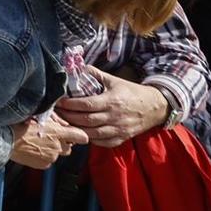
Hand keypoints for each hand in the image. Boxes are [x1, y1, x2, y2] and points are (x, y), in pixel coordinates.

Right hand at [8, 115, 88, 169]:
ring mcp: (51, 157)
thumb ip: (56, 119)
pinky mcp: (43, 165)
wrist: (5, 139)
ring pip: (58, 155)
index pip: (81, 136)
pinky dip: (43, 157)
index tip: (79, 136)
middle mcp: (57, 146)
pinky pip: (48, 161)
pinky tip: (32, 149)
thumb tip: (64, 124)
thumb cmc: (18, 124)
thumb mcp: (39, 114)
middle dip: (62, 143)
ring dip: (51, 150)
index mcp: (58, 132)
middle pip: (69, 147)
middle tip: (49, 137)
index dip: (80, 136)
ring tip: (36, 142)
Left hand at [55, 71, 170, 148]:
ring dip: (76, 130)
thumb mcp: (114, 80)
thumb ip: (95, 74)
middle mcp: (114, 117)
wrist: (155, 107)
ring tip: (63, 124)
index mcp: (112, 100)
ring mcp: (119, 130)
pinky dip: (89, 139)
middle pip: (86, 120)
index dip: (70, 104)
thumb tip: (77, 67)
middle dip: (68, 117)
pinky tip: (80, 133)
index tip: (58, 102)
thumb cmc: (131, 92)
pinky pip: (102, 142)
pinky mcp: (121, 138)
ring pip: (92, 134)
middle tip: (56, 113)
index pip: (86, 104)